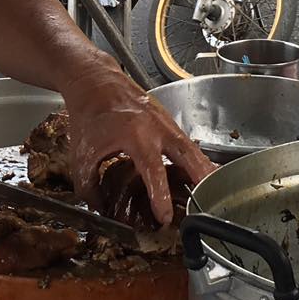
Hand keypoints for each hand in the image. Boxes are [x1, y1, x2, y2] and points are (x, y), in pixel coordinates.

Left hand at [61, 69, 214, 225]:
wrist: (95, 82)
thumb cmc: (89, 115)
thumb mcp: (82, 154)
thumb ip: (88, 186)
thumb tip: (99, 208)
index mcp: (135, 135)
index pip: (153, 170)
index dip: (161, 196)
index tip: (166, 217)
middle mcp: (156, 128)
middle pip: (188, 155)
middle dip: (201, 179)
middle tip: (211, 201)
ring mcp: (165, 123)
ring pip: (192, 149)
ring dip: (204, 170)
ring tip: (216, 191)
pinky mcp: (168, 123)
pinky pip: (187, 144)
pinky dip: (197, 159)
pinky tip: (203, 174)